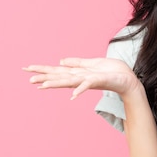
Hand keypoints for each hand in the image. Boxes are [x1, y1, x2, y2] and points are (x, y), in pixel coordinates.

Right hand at [23, 57, 140, 99]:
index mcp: (78, 73)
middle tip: (28, 79)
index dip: (43, 70)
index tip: (28, 69)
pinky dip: (80, 89)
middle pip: (59, 77)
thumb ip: (77, 63)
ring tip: (42, 85)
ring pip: (69, 81)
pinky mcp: (98, 80)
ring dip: (56, 83)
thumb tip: (61, 61)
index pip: (57, 71)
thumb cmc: (112, 72)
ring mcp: (88, 80)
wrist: (128, 80)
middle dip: (44, 77)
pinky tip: (72, 95)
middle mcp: (81, 78)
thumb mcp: (92, 63)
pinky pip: (87, 84)